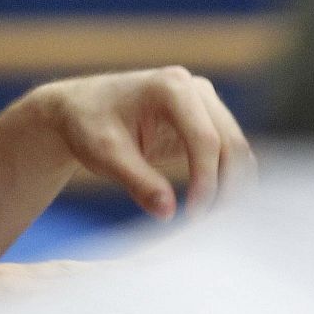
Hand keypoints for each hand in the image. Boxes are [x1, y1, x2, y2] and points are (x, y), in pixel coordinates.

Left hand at [15, 67, 254, 220]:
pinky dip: (226, 178)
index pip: (204, 139)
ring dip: (232, 184)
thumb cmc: (87, 124)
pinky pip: (227, 152)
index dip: (206, 180)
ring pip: (235, 148)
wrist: (77, 110)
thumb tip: (168, 212)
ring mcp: (203, 103)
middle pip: (230, 143)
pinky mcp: (204, 121)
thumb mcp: (104, 154)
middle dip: (227, 185)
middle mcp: (194, 89)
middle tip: (211, 226)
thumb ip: (138, 181)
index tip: (194, 216)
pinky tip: (213, 207)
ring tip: (213, 220)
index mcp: (170, 86)